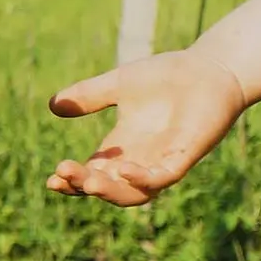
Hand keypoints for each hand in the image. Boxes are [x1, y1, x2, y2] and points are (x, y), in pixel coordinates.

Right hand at [45, 47, 246, 207]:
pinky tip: (124, 169)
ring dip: (109, 191)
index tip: (52, 178)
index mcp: (122, 147)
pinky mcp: (185, 157)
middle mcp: (140, 160)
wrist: (208, 68)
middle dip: (83, 185)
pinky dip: (143, 179)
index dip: (73, 181)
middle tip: (60, 175)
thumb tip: (53, 105)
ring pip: (133, 192)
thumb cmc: (166, 77)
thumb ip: (89, 95)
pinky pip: (162, 178)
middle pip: (107, 186)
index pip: (93, 173)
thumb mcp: (118, 84)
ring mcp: (162, 161)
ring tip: (86, 182)